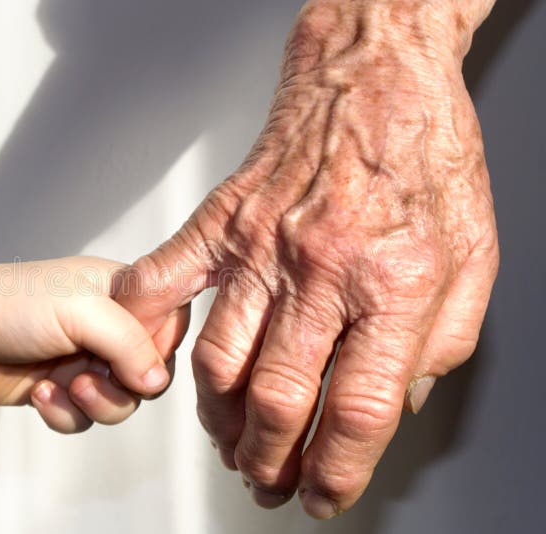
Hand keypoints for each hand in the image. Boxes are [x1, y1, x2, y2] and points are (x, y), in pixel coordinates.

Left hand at [0, 256, 188, 432]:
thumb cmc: (9, 304)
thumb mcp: (82, 311)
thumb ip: (130, 343)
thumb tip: (157, 382)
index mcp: (119, 292)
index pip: (170, 323)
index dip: (162, 348)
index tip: (138, 356)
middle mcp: (105, 326)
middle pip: (149, 371)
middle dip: (124, 384)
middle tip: (92, 376)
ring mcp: (83, 359)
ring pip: (121, 400)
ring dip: (96, 402)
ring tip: (65, 386)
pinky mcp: (59, 389)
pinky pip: (85, 418)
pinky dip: (65, 413)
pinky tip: (40, 394)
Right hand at [109, 0, 497, 516]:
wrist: (375, 77)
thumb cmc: (425, 157)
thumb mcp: (475, 257)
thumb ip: (442, 341)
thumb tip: (401, 402)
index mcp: (394, 283)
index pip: (359, 408)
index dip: (339, 470)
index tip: (326, 494)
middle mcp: (321, 270)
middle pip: (281, 397)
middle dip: (271, 460)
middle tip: (268, 482)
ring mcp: (262, 246)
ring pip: (220, 361)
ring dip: (220, 420)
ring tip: (230, 443)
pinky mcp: (223, 223)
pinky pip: (167, 280)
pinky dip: (147, 325)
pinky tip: (147, 356)